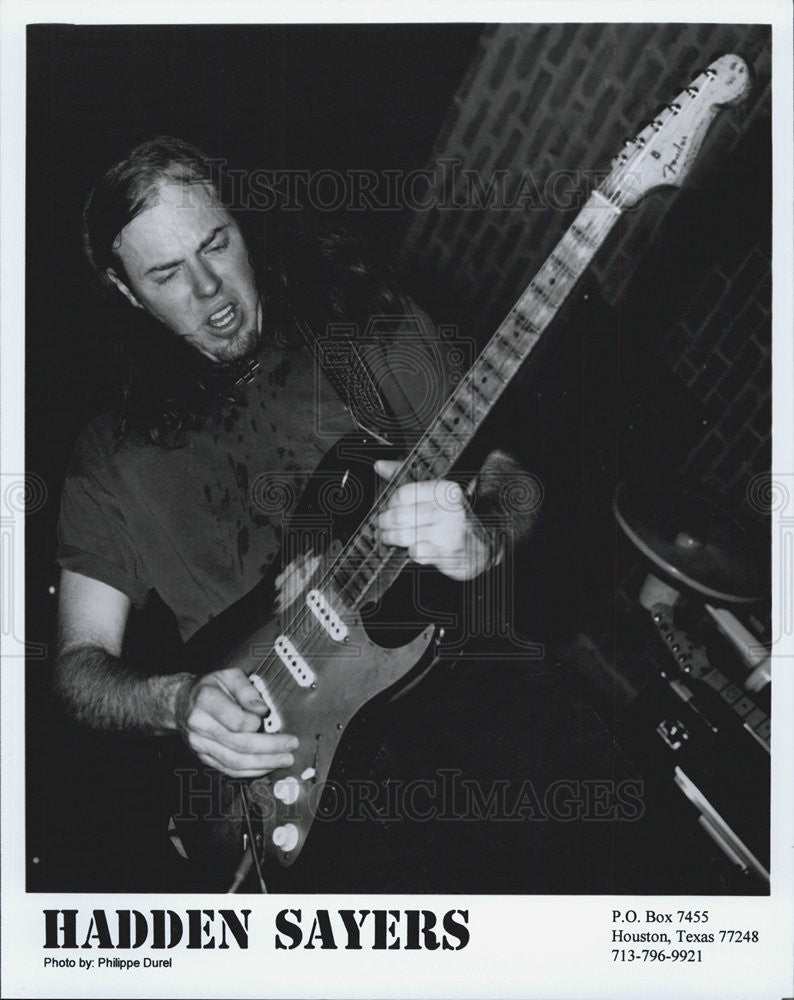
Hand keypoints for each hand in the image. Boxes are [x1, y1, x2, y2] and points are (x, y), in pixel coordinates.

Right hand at [174, 666, 297, 777]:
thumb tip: (261, 710)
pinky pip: (228, 769)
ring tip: (284, 759)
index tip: (267, 717)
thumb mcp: (228, 675)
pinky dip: (250, 771)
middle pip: (239, 745)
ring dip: (264, 763)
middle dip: (270, 748)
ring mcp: (201, 745)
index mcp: (206, 702)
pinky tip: (266, 766)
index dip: (256, 723)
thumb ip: (247, 690)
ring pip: (235, 762)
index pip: (236, 721)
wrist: (180, 702)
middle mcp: (201, 726)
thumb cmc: (209, 687)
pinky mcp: (204, 757)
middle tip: (290, 745)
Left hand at [374, 459, 494, 580]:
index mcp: (445, 490)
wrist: (480, 546)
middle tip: (381, 526)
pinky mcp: (448, 553)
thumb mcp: (433, 494)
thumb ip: (405, 477)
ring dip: (390, 538)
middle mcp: (449, 509)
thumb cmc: (451, 519)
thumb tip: (380, 466)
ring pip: (404, 535)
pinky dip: (410, 552)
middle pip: (399, 515)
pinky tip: (412, 549)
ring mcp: (449, 532)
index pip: (403, 493)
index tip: (386, 508)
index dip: (389, 502)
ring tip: (388, 538)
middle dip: (384, 522)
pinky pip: (417, 553)